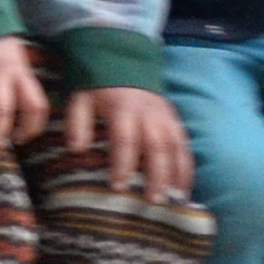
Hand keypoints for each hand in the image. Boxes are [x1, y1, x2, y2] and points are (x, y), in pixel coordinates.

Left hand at [62, 78, 195, 197]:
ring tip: (175, 200)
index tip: (118, 187)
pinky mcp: (176, 122)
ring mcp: (166, 118)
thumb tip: (76, 150)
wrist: (124, 63)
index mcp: (123, 109)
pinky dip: (187, 169)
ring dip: (178, 175)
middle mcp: (149, 115)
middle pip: (157, 147)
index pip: (125, 140)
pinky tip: (185, 189)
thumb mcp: (81, 100)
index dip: (122, 164)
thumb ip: (77, 124)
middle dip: (157, 175)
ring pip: (177, 148)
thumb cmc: (99, 89)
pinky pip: (186, 146)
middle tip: (153, 201)